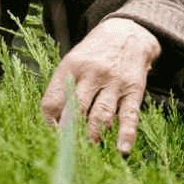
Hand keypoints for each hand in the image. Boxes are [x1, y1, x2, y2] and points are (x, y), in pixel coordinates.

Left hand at [41, 17, 160, 154]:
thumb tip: (54, 124)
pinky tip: (122, 150)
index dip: (49, 123)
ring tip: (89, 150)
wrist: (128, 31)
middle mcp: (92, 73)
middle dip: (70, 134)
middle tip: (69, 151)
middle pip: (76, 109)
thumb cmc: (94, 53)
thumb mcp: (74, 61)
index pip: (52, 100)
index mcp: (71, 66)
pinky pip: (129, 115)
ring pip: (101, 116)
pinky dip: (126, 135)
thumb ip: (63, 88)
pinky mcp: (134, 89)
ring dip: (94, 137)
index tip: (53, 135)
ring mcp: (114, 81)